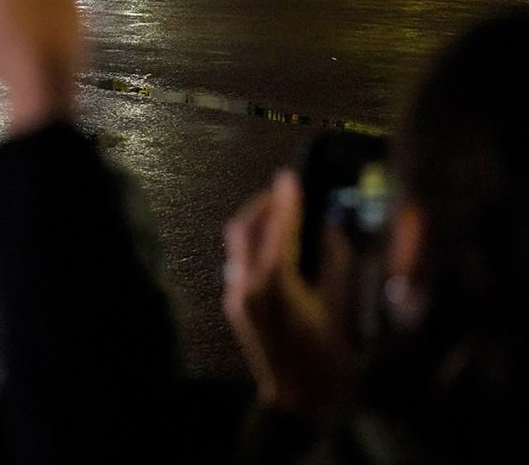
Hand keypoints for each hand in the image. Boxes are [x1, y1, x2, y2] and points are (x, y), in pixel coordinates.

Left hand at [223, 171, 353, 419]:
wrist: (299, 400)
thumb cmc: (326, 360)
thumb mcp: (341, 307)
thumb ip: (335, 263)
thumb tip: (330, 228)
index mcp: (273, 285)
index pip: (278, 229)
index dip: (287, 200)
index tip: (292, 177)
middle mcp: (246, 286)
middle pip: (244, 229)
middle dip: (264, 205)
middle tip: (286, 191)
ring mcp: (236, 296)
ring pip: (237, 245)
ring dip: (256, 224)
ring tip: (283, 213)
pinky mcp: (235, 305)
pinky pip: (239, 262)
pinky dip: (255, 245)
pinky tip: (278, 245)